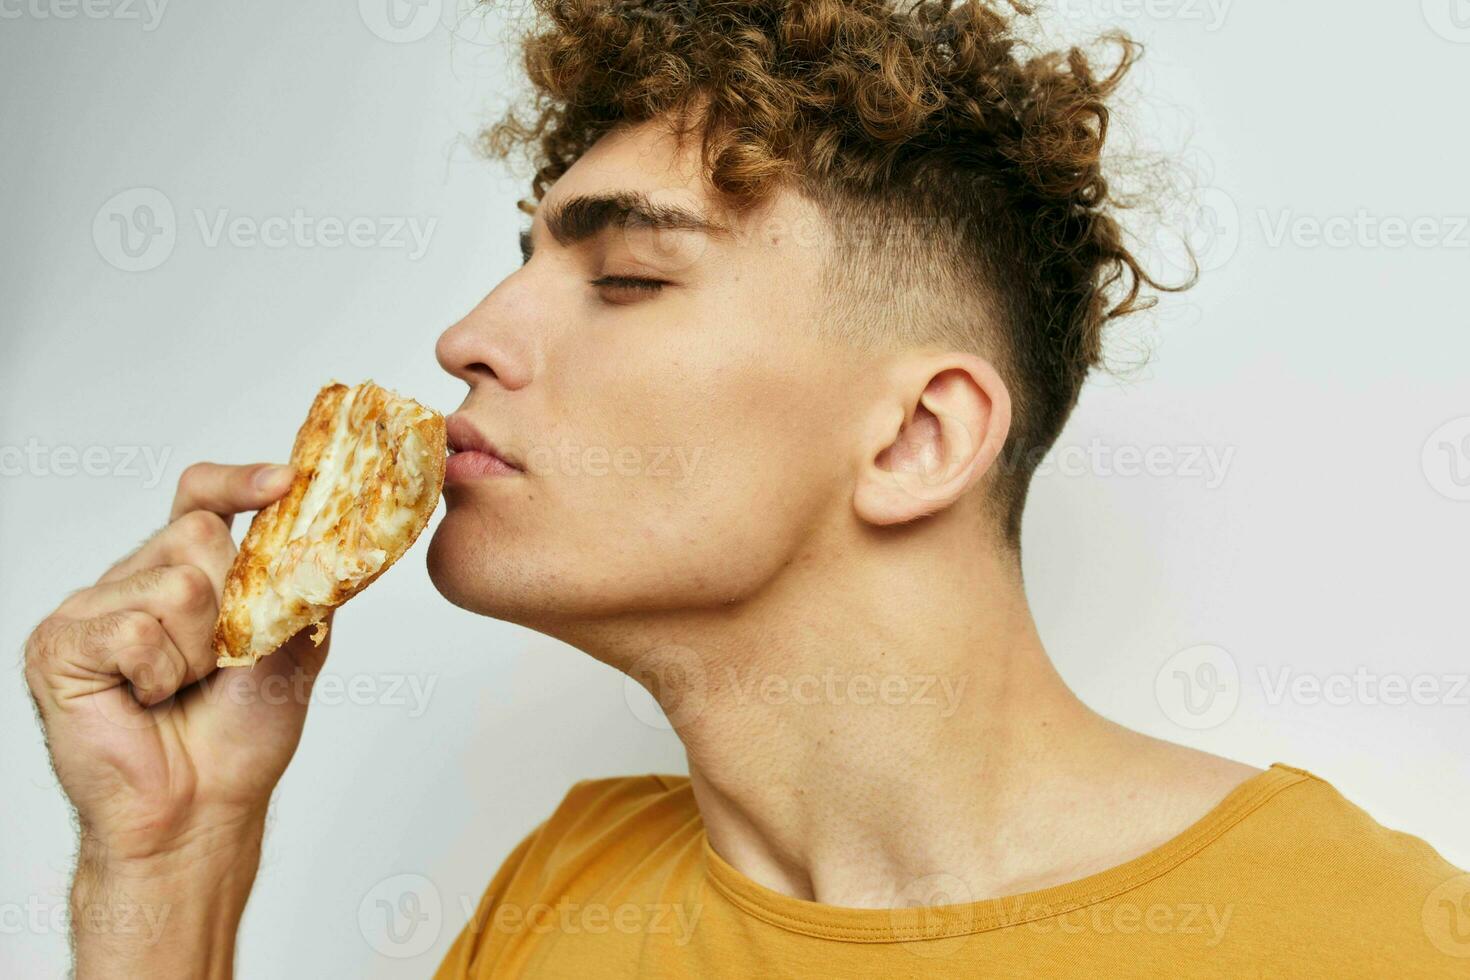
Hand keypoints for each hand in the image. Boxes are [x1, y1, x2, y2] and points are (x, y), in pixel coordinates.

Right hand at [25, 461, 334, 864]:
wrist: (201, 807)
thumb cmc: (241, 733)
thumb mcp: (297, 644)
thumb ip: (308, 583)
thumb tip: (347, 536)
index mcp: (183, 571)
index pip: (202, 497)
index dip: (240, 481)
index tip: (287, 482)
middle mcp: (133, 579)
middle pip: (198, 535)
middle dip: (234, 604)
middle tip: (221, 661)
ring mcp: (90, 608)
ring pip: (175, 585)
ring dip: (199, 649)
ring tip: (182, 687)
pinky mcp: (60, 644)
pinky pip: (134, 629)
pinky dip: (159, 674)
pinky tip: (146, 701)